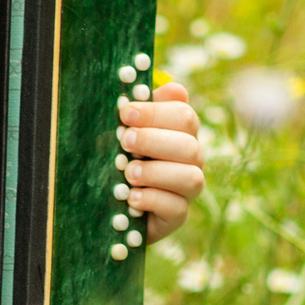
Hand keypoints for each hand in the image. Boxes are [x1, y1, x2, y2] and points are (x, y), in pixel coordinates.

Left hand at [119, 82, 204, 243]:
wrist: (112, 202)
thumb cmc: (120, 155)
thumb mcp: (124, 130)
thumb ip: (142, 111)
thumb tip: (170, 88)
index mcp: (180, 131)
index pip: (184, 115)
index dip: (156, 112)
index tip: (125, 113)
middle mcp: (191, 159)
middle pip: (190, 145)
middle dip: (154, 140)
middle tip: (124, 140)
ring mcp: (187, 189)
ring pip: (191, 178)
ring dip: (156, 172)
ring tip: (128, 172)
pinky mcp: (177, 216)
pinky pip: (177, 208)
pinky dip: (153, 200)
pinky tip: (131, 197)